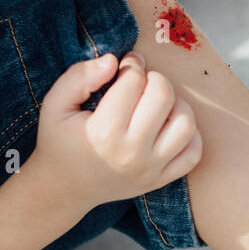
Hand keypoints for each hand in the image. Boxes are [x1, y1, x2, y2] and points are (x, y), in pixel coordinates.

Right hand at [29, 51, 202, 215]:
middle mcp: (132, 152)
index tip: (126, 65)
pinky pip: (193, 153)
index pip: (134, 81)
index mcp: (104, 132)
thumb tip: (114, 60)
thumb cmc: (59, 142)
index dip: (131, 64)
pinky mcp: (161, 180)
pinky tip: (168, 125)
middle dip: (154, 78)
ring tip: (157, 103)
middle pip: (164, 96)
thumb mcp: (55, 105)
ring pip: (186, 123)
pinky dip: (189, 134)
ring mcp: (151, 169)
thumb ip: (79, 77)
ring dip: (176, 103)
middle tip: (141, 82)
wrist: (65, 189)